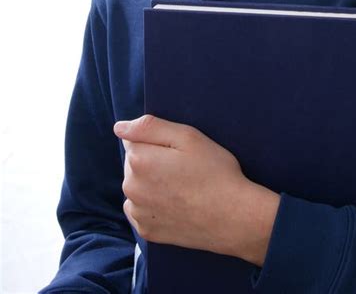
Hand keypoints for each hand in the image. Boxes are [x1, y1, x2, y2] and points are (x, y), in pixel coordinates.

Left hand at [114, 115, 279, 263]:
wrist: (233, 218)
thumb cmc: (214, 172)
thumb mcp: (188, 136)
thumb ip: (149, 127)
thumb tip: (119, 128)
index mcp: (139, 160)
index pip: (134, 140)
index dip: (158, 142)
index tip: (179, 152)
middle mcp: (131, 187)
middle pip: (135, 163)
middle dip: (153, 161)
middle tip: (184, 169)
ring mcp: (138, 212)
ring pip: (138, 186)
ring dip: (152, 184)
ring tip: (182, 188)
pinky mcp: (146, 231)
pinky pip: (141, 209)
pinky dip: (153, 205)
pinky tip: (175, 205)